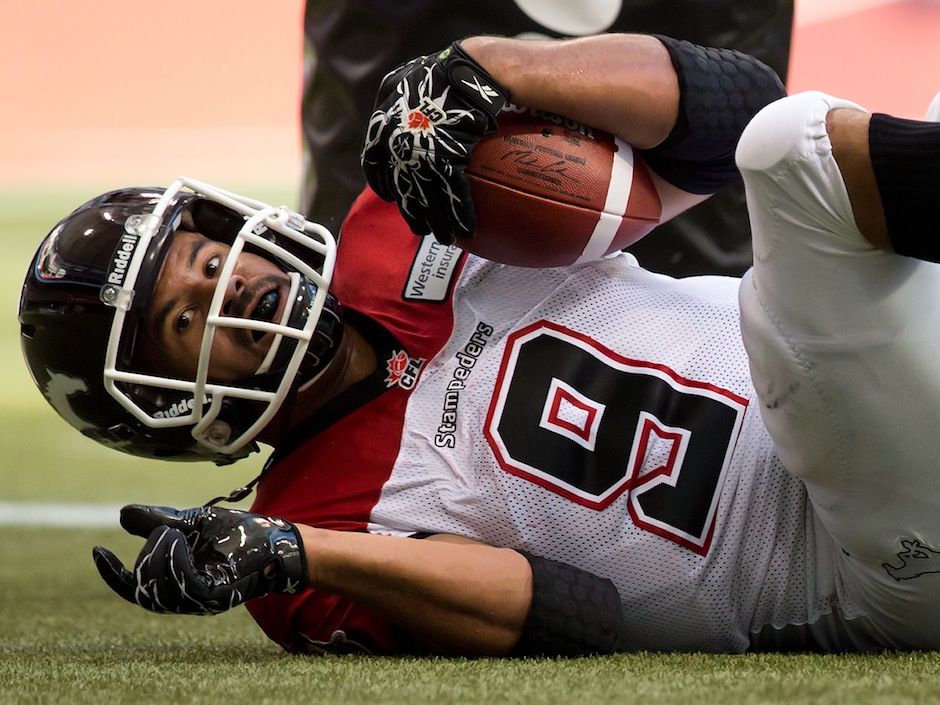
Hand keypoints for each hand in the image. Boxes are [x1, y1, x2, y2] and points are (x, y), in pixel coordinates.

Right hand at [92, 505, 306, 614]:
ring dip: (159, 555)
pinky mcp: (217, 595)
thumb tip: (123, 515)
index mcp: (178, 582)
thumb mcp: (192, 522)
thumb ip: (159, 522)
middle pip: (143, 587)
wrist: (276, 539)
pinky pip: (185, 585)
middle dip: (147, 553)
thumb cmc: (239, 533)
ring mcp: (201, 600)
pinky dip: (175, 561)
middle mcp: (186, 597)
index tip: (98, 550)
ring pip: (160, 590)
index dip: (113, 574)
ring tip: (174, 532)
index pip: (135, 588)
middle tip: (167, 530)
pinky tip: (178, 539)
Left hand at [360, 41, 507, 244]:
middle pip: (402, 189)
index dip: (384, 184)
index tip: (392, 196)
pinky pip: (452, 194)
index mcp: (383, 128)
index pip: (375, 166)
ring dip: (437, 222)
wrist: (468, 70)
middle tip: (421, 228)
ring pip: (427, 197)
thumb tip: (391, 114)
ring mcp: (422, 155)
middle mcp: (397, 146)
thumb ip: (394, 102)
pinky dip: (459, 214)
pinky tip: (465, 230)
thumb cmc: (440, 72)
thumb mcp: (404, 81)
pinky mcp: (449, 159)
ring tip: (445, 238)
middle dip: (412, 212)